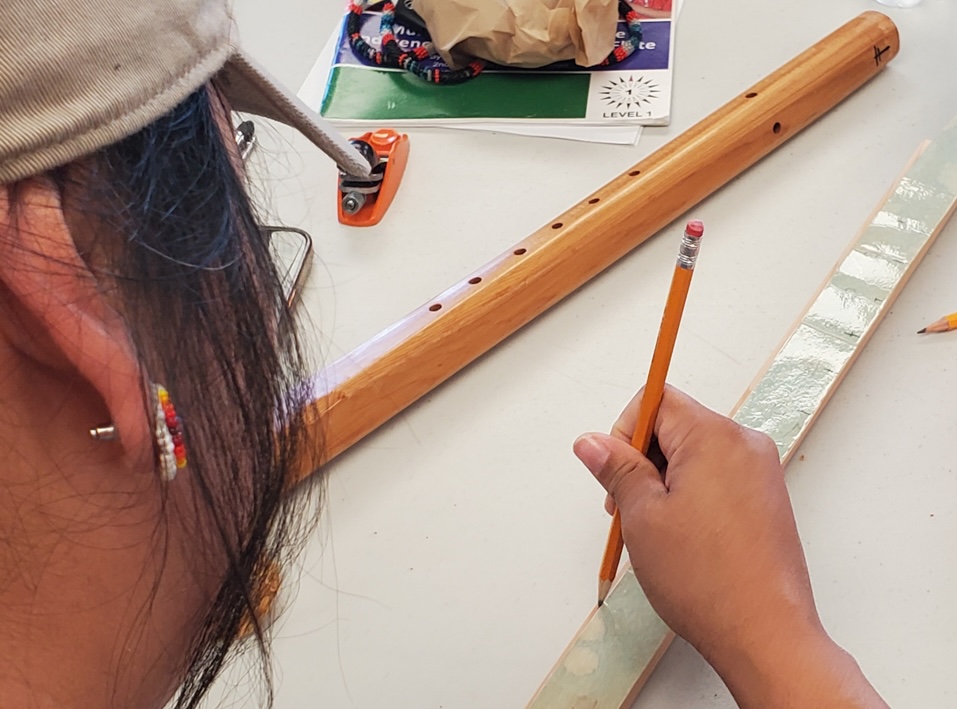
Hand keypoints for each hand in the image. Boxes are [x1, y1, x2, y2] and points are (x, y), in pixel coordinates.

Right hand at [574, 386, 887, 708]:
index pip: (657, 399)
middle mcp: (744, 444)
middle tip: (629, 509)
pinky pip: (716, 477)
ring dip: (664, 481)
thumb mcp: (642, 516)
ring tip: (657, 532)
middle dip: (642, 460)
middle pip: (676, 425)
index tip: (616, 471)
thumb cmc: (707, 580)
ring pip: (693, 454)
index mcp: (714, 436)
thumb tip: (591, 442)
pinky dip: (690, 495)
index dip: (625, 430)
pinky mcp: (766, 498)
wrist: (765, 635)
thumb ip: (616, 468)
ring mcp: (760, 472)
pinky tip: (681, 538)